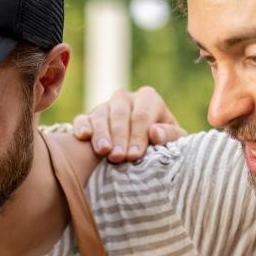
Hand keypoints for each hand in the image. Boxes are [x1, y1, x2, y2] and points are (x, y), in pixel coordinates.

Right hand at [72, 86, 187, 162]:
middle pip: (120, 114)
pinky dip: (82, 127)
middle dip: (119, 136)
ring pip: (100, 115)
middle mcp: (124, 98)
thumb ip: (170, 136)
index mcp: (148, 98)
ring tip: (103, 151)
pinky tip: (83, 137)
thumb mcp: (173, 141)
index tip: (134, 156)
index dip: (137, 136)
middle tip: (118, 157)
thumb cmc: (160, 144)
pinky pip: (82, 119)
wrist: (140, 149)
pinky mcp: (88, 118)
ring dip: (101, 134)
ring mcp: (105, 107)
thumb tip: (154, 132)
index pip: (141, 115)